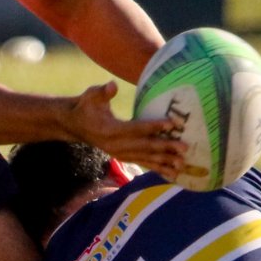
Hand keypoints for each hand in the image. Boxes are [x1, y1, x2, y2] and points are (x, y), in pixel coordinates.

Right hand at [63, 80, 186, 180]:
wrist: (74, 125)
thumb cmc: (85, 106)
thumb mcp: (90, 96)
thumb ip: (102, 92)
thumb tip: (112, 86)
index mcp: (110, 130)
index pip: (136, 128)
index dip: (154, 126)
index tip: (172, 124)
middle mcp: (116, 146)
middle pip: (144, 147)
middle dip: (166, 148)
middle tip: (185, 147)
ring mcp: (120, 154)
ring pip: (145, 159)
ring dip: (164, 162)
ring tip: (182, 165)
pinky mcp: (123, 157)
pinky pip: (142, 164)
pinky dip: (157, 169)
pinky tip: (172, 174)